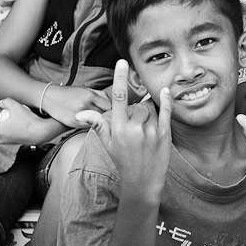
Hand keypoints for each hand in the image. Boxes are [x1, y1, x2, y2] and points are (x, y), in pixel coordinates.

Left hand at [0, 98, 63, 145]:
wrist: (42, 132)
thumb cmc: (28, 120)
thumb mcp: (16, 106)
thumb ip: (6, 101)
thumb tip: (0, 103)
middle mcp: (0, 138)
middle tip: (6, 114)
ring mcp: (8, 142)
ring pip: (2, 133)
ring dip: (5, 125)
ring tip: (13, 118)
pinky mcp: (15, 143)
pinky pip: (9, 135)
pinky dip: (11, 129)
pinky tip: (20, 123)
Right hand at [42, 84, 110, 128]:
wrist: (49, 97)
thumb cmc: (69, 93)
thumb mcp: (85, 89)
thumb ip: (100, 95)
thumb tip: (112, 103)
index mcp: (89, 95)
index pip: (109, 105)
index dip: (110, 107)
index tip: (109, 108)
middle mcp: (84, 106)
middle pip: (104, 114)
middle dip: (106, 114)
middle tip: (103, 114)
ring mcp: (79, 116)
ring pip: (97, 121)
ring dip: (98, 120)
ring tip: (95, 117)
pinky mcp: (73, 124)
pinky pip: (88, 126)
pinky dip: (90, 124)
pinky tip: (87, 120)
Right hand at [76, 60, 171, 194]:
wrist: (142, 182)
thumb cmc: (123, 161)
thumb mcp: (107, 144)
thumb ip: (97, 124)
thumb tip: (80, 113)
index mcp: (118, 129)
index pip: (117, 98)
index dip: (119, 78)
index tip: (122, 62)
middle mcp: (134, 129)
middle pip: (137, 105)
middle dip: (136, 111)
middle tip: (135, 127)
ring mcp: (151, 132)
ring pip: (150, 109)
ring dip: (148, 113)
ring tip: (144, 131)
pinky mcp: (164, 135)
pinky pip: (165, 112)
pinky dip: (165, 100)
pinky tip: (165, 91)